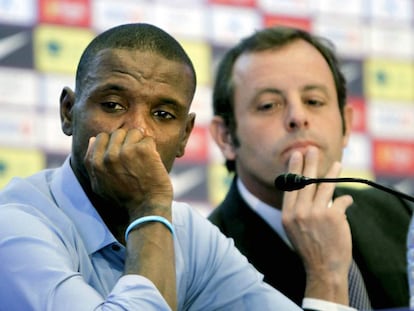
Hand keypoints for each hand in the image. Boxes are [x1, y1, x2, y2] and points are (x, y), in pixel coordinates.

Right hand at [84, 128, 172, 219]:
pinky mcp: (143, 150)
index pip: (101, 137)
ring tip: (144, 159)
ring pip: (134, 132)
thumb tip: (92, 140)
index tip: (122, 154)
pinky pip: (148, 139)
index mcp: (95, 163)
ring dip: (141, 143)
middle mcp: (108, 156)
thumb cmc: (125, 200)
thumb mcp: (99, 186)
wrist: (147, 209)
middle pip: (118, 133)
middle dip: (128, 141)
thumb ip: (93, 164)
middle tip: (136, 157)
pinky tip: (152, 161)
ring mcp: (126, 151)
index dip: (113, 143)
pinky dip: (152, 148)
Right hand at [282, 146, 351, 302]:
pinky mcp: (333, 216)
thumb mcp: (293, 229)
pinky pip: (341, 201)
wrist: (323, 268)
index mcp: (288, 215)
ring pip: (325, 187)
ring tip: (337, 164)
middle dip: (309, 163)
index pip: (291, 186)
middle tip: (311, 150)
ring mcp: (316, 214)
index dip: (294, 169)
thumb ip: (296, 210)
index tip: (296, 156)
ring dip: (332, 174)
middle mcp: (299, 212)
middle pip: (305, 182)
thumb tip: (304, 189)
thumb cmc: (309, 248)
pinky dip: (345, 200)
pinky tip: (347, 199)